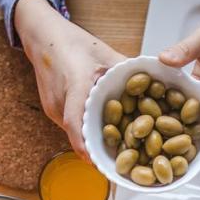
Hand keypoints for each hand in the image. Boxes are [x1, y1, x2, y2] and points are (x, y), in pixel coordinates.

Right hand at [14, 0, 124, 157]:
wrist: (43, 37)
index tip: (98, 162)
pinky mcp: (51, 110)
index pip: (75, 122)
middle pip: (79, 134)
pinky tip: (101, 130)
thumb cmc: (72, 42)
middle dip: (98, 149)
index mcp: (74, 85)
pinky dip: (85, 130)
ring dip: (93, 140)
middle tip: (118, 162)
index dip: (86, 145)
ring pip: (75, 132)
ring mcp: (52, 108)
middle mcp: (59, 101)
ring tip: (114, 149)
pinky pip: (70, 125)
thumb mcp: (105, 52)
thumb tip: (156, 82)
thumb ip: (128, 70)